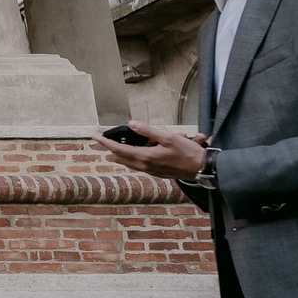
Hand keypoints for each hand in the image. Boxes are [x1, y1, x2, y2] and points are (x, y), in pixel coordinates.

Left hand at [92, 124, 210, 181]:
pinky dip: (139, 155)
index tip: (96, 137)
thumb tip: (132, 124)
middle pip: (121, 158)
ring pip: (131, 162)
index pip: (119, 150)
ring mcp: (151, 171)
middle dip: (113, 148)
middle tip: (107, 140)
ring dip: (127, 152)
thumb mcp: (168, 137)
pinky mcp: (157, 172)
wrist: (201, 169)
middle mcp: (145, 166)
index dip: (106, 143)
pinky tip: (146, 149)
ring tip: (124, 145)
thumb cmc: (187, 153)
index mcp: (145, 158)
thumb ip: (148, 131)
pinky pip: (141, 164)